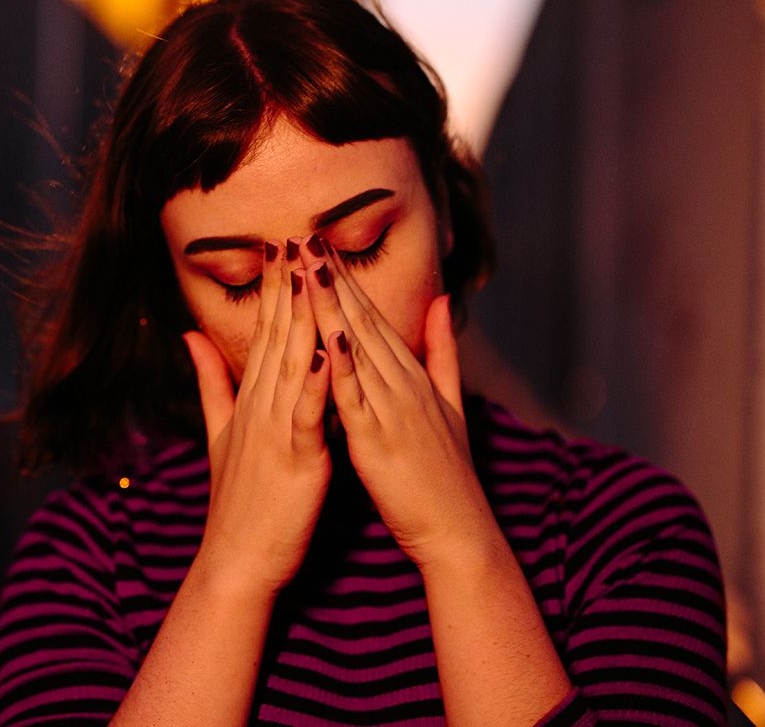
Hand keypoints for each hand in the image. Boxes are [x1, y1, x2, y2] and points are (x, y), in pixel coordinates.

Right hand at [182, 241, 332, 595]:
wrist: (236, 560)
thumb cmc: (239, 502)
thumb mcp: (219, 435)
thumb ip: (210, 383)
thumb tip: (190, 336)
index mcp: (251, 400)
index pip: (266, 332)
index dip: (275, 287)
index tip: (284, 245)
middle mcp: (260, 406)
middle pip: (277, 335)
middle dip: (289, 284)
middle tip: (298, 235)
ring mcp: (274, 429)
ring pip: (290, 362)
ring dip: (302, 315)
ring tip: (312, 272)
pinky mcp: (293, 457)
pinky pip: (305, 413)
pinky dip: (313, 379)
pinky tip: (323, 348)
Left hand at [299, 237, 487, 566]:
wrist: (459, 530)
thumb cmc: (447, 475)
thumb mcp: (451, 406)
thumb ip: (444, 354)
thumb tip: (443, 304)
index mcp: (412, 378)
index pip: (373, 318)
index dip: (345, 279)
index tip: (320, 245)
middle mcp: (404, 385)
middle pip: (363, 320)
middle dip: (333, 277)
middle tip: (306, 236)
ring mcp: (394, 410)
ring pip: (358, 347)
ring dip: (331, 305)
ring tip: (307, 266)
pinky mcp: (382, 441)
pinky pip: (358, 397)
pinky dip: (343, 364)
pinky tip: (327, 335)